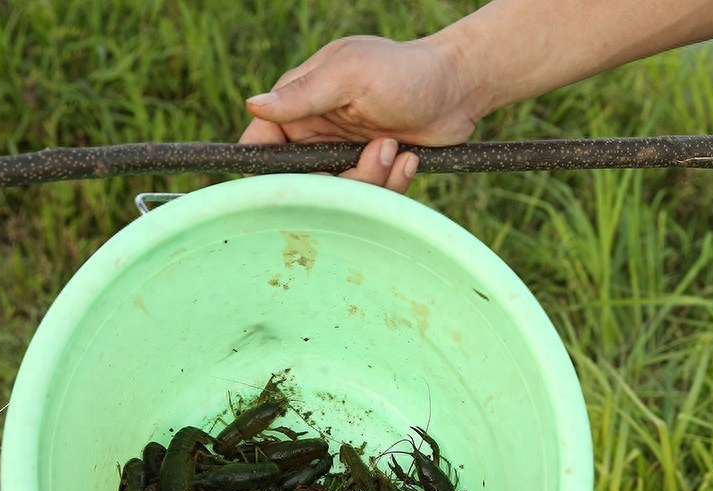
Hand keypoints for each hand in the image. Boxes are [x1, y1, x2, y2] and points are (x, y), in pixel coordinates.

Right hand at [239, 35, 478, 193]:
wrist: (458, 88)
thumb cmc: (404, 70)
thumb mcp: (351, 75)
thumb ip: (303, 94)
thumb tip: (254, 105)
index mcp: (298, 103)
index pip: (261, 146)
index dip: (269, 171)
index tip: (296, 184)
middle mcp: (315, 133)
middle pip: (304, 183)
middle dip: (342, 180)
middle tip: (379, 153)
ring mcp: (343, 155)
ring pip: (340, 195)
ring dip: (373, 180)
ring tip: (396, 148)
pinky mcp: (371, 172)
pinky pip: (370, 198)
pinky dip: (392, 184)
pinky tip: (408, 157)